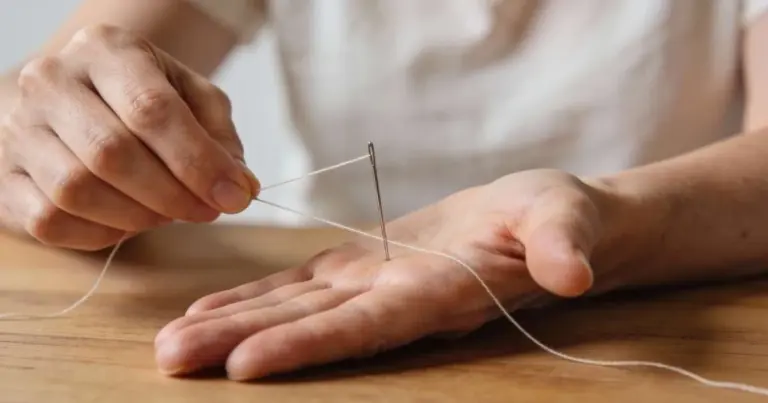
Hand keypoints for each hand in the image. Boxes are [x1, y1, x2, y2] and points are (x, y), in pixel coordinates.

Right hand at [0, 25, 258, 250]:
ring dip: (137, 217)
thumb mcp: (191, 99)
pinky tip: (128, 223)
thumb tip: (241, 187)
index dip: (198, 162)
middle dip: (172, 195)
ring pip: (76, 191)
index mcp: (106, 50)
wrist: (78, 100)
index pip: (152, 110)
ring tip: (167, 213)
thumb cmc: (143, 100)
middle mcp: (51, 81)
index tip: (235, 196)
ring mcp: (18, 128)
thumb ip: (219, 138)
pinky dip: (100, 233)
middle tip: (206, 211)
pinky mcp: (4, 176)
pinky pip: (50, 221)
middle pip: (112, 153)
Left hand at [154, 169, 627, 379]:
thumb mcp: (566, 217)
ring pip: (293, 309)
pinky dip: (254, 297)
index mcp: (438, 293)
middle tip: (171, 361)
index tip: (245, 366)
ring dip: (231, 325)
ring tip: (171, 344)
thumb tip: (573, 271)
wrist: (535, 221)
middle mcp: (394, 301)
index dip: (309, 347)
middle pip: (310, 328)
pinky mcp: (360, 266)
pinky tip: (210, 309)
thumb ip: (563, 242)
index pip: (366, 328)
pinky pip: (299, 285)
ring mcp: (371, 286)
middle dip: (241, 344)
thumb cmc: (556, 219)